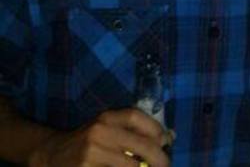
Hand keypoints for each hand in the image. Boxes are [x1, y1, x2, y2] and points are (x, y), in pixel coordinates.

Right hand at [29, 108, 170, 166]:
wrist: (51, 155)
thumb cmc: (87, 141)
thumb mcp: (106, 128)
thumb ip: (132, 130)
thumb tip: (169, 136)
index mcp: (106, 118)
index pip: (136, 117)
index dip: (155, 128)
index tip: (166, 141)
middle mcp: (100, 132)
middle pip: (141, 144)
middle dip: (159, 157)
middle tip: (166, 165)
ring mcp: (92, 154)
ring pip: (130, 166)